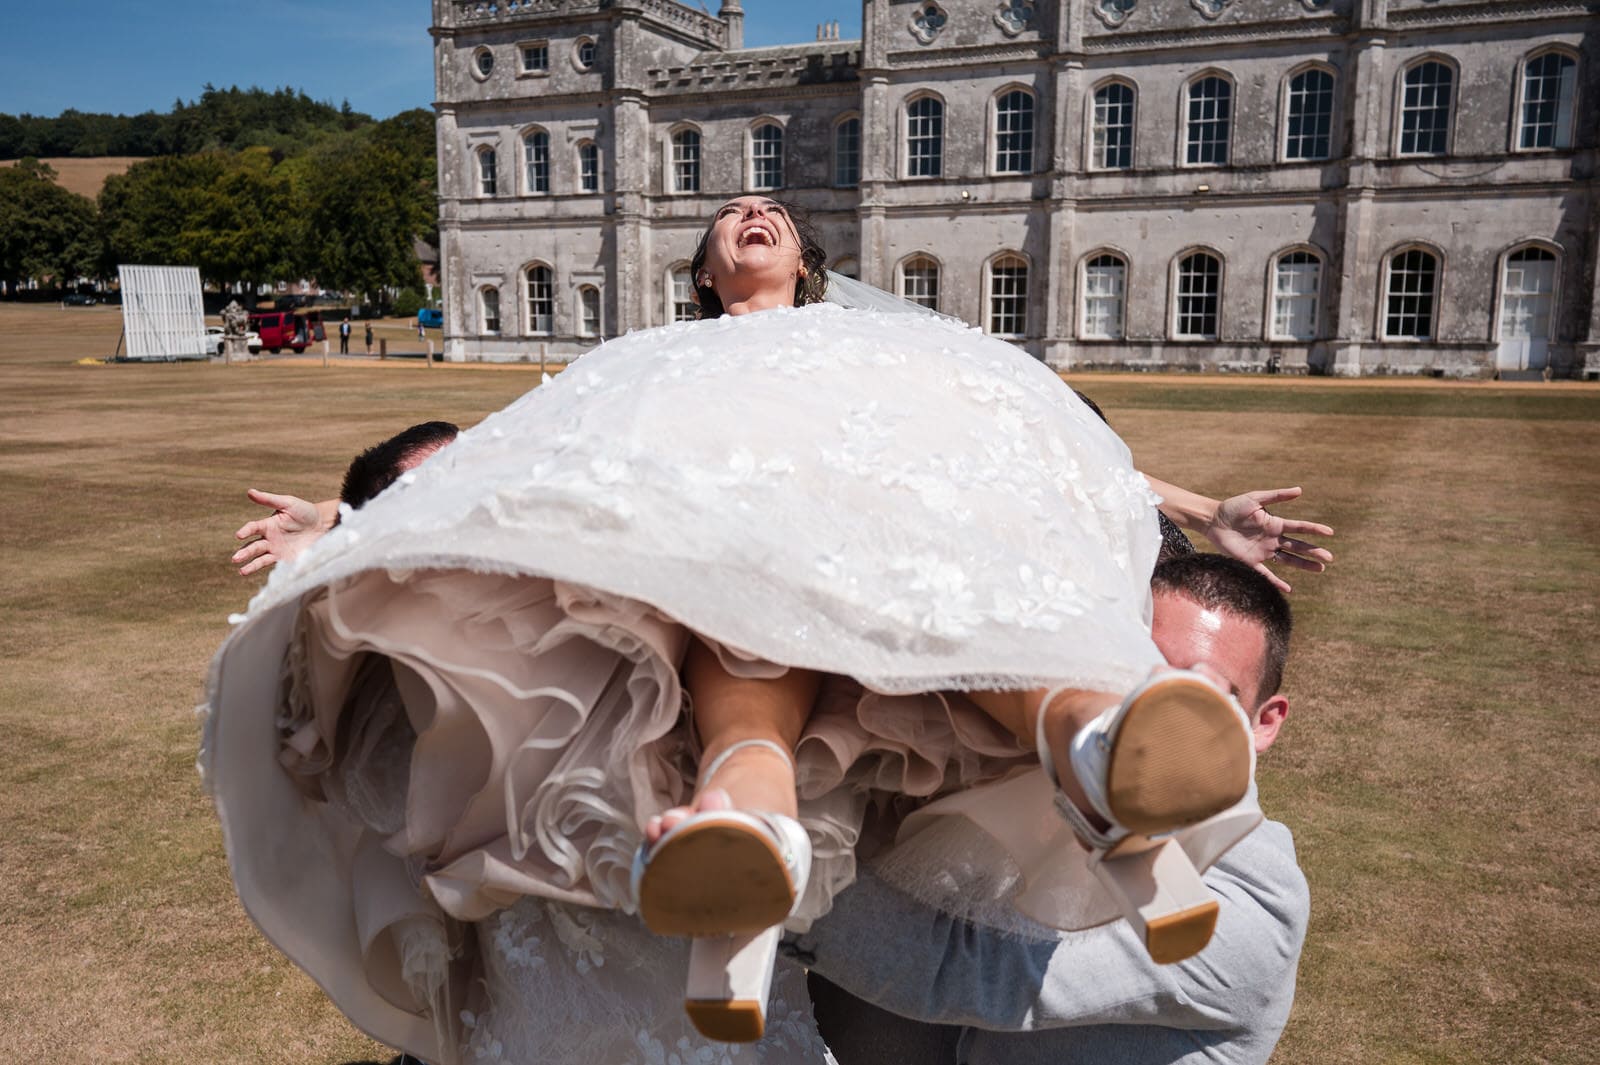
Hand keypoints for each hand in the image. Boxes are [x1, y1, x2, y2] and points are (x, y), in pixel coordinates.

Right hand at [231, 489, 332, 575]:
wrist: (323, 525)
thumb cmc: (305, 511)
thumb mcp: (288, 503)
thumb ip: (269, 499)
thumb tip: (249, 491)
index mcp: (268, 525)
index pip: (253, 528)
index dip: (246, 531)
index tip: (239, 535)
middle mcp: (269, 539)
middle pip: (254, 547)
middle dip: (244, 553)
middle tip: (235, 558)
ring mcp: (277, 550)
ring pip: (260, 559)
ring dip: (251, 565)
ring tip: (241, 571)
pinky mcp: (287, 560)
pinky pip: (275, 565)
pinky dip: (267, 570)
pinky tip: (261, 573)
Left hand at [1203, 487, 1333, 592]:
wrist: (1213, 520)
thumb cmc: (1233, 507)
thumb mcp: (1255, 498)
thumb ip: (1276, 496)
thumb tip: (1300, 490)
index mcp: (1275, 524)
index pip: (1299, 528)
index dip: (1314, 530)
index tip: (1330, 532)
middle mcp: (1273, 539)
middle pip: (1298, 547)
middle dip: (1314, 552)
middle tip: (1329, 558)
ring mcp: (1263, 551)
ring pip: (1288, 560)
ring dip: (1304, 565)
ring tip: (1320, 569)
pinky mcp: (1250, 562)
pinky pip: (1266, 574)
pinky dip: (1277, 582)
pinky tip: (1289, 589)